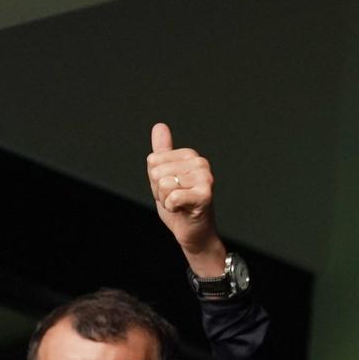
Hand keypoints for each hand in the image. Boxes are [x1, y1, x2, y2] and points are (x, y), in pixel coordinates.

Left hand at [146, 123, 225, 273]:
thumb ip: (162, 152)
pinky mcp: (205, 195)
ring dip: (166, 200)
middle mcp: (200, 163)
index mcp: (190, 155)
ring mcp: (205, 178)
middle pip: (157, 172)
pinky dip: (173, 208)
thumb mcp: (165, 176)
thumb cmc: (180, 206)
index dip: (155, 180)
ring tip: (180, 205)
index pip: (153, 161)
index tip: (170, 190)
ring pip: (163, 184)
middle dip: (160, 191)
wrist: (195, 233)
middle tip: (175, 200)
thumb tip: (160, 126)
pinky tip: (183, 210)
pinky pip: (172, 196)